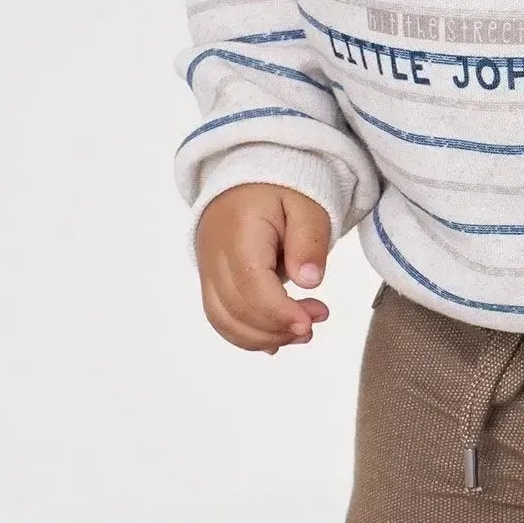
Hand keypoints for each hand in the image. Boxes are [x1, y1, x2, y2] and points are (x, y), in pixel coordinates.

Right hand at [194, 184, 331, 354]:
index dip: (278, 311)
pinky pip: (220, 316)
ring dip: (263, 337)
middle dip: (278, 326)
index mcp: (238, 230)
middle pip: (235, 307)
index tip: (310, 322)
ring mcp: (207, 269)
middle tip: (316, 321)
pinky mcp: (210, 281)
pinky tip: (276, 340)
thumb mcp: (307, 206)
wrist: (248, 181)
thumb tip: (310, 281)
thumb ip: (309, 241)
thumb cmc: (281, 190)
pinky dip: (247, 335)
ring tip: (302, 333)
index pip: (250, 282)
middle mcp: (214, 254)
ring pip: (223, 319)